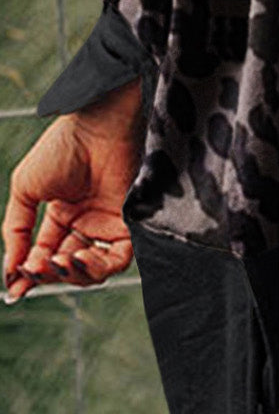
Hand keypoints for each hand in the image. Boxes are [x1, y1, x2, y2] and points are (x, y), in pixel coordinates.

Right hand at [2, 80, 143, 302]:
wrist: (97, 125)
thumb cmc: (62, 147)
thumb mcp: (25, 188)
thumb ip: (16, 230)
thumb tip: (10, 270)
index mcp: (62, 213)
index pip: (46, 253)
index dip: (31, 273)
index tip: (15, 288)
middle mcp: (87, 221)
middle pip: (67, 265)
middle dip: (48, 273)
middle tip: (34, 270)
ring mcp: (109, 223)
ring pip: (92, 268)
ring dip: (71, 273)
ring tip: (56, 264)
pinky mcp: (130, 222)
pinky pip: (117, 258)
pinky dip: (97, 266)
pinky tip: (77, 258)